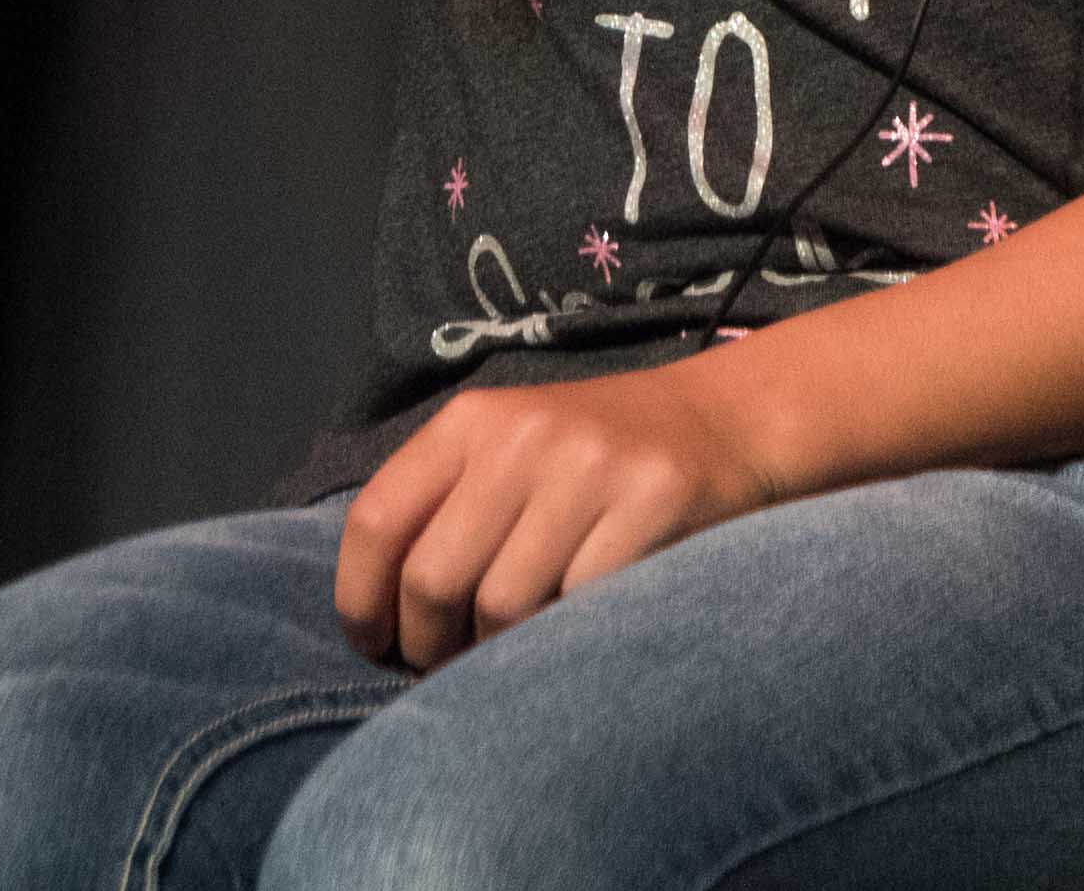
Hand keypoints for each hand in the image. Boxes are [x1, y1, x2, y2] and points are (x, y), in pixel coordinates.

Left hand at [331, 358, 793, 669]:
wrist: (723, 421)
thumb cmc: (592, 457)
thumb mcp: (508, 451)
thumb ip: (443, 508)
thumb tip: (377, 617)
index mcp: (471, 421)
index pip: (377, 518)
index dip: (361, 600)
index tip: (373, 644)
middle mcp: (523, 434)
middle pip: (434, 577)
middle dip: (428, 645)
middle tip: (448, 662)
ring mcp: (590, 467)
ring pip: (503, 607)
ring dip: (500, 652)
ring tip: (513, 651)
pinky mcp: (651, 501)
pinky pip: (580, 606)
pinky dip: (569, 636)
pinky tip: (576, 629)